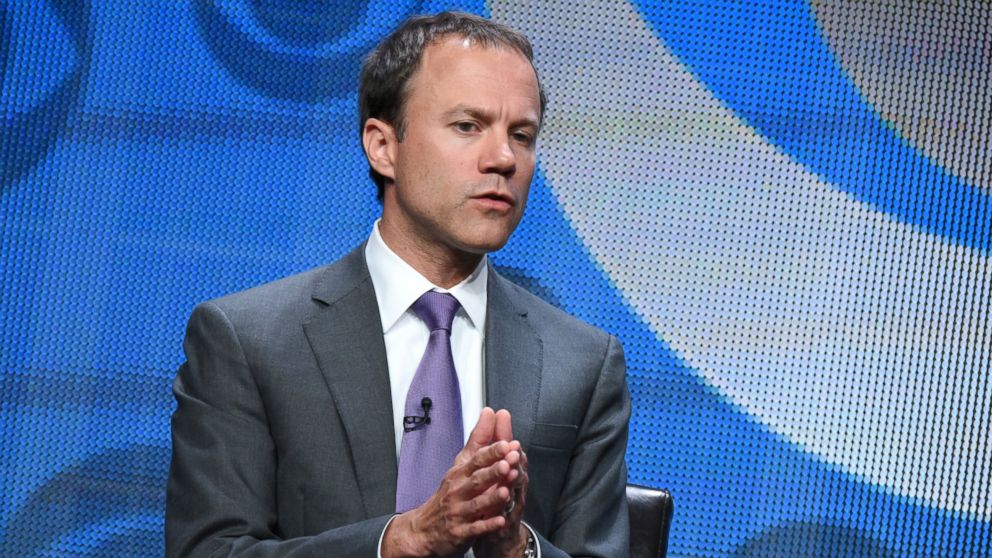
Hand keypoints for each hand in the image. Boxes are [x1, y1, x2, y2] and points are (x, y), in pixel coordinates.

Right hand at [382, 408, 522, 557]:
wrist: (425, 529)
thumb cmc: (448, 494)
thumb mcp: (460, 464)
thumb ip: (478, 439)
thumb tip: (489, 413)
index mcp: (460, 473)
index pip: (477, 459)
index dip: (492, 452)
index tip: (507, 444)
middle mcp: (458, 490)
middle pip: (477, 479)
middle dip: (493, 471)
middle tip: (508, 462)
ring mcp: (459, 512)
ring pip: (477, 503)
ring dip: (492, 497)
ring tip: (506, 491)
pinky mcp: (461, 531)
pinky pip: (475, 528)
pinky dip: (487, 525)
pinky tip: (500, 520)